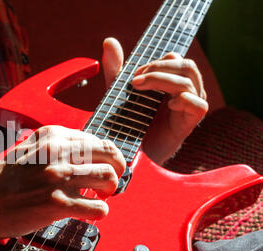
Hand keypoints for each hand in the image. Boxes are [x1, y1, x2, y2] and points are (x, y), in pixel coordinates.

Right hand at [0, 126, 125, 240]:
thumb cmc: (6, 178)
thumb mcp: (28, 147)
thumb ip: (56, 142)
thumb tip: (87, 147)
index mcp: (52, 136)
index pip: (98, 141)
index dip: (109, 155)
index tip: (108, 164)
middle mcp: (58, 153)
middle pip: (109, 155)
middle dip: (118, 168)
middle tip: (112, 180)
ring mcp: (58, 178)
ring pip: (108, 178)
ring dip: (110, 190)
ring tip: (102, 196)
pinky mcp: (58, 204)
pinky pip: (98, 207)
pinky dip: (101, 212)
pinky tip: (92, 212)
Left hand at [102, 38, 208, 163]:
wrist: (135, 152)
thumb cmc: (132, 121)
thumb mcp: (120, 93)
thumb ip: (116, 69)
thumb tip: (109, 41)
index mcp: (171, 80)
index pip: (174, 58)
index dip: (154, 62)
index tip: (133, 76)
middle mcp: (185, 89)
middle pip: (185, 65)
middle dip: (159, 68)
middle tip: (136, 81)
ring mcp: (191, 104)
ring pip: (189, 80)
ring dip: (163, 80)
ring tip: (141, 90)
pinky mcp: (192, 120)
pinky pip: (198, 104)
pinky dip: (183, 100)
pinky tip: (167, 105)